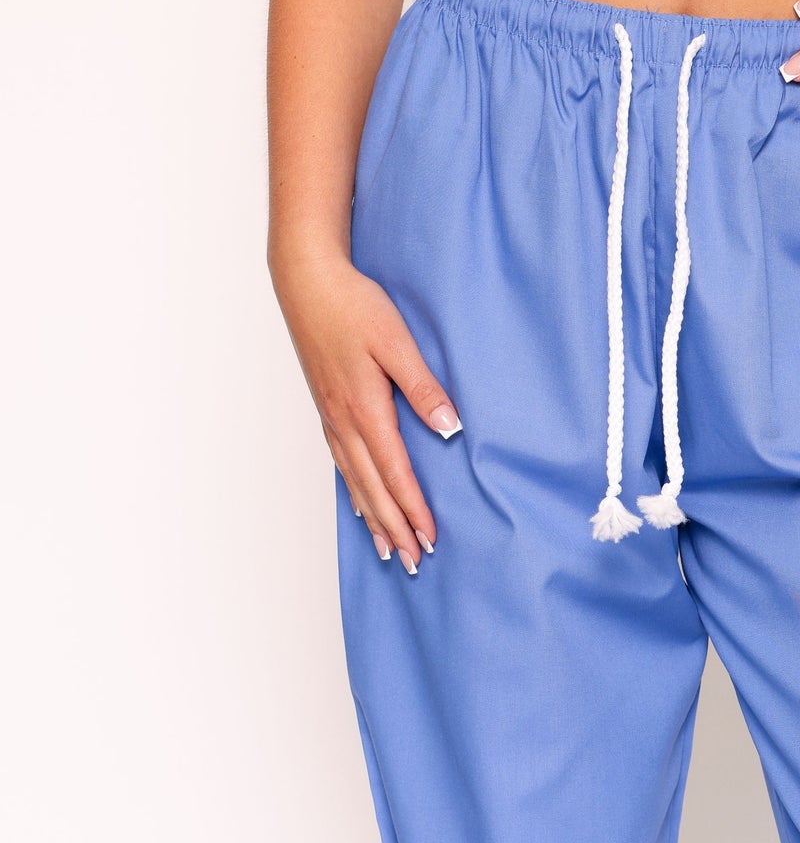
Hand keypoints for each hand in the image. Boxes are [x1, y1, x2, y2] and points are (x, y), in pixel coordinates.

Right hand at [272, 247, 460, 572]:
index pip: (396, 473)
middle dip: (396, 529)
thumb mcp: (397, 341)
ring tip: (389, 551)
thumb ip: (423, 387)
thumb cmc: (352, 305)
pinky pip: (342, 465)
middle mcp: (344, 422)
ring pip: (356, 482)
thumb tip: (450, 428)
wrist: (306, 280)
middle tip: (414, 562)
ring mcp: (332, 418)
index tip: (430, 539)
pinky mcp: (327, 409)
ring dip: (374, 519)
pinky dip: (355, 493)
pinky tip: (362, 506)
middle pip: (374, 489)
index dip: (414, 510)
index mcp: (365, 409)